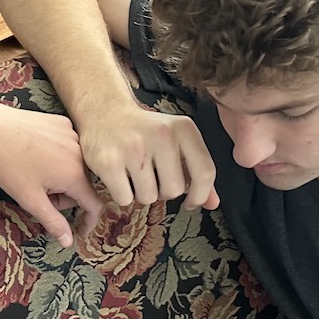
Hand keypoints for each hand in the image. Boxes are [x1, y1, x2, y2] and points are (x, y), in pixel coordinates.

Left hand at [0, 104, 103, 246]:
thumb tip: (68, 242)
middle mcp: (81, 153)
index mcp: (75, 175)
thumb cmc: (9, 166)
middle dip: (65, 195)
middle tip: (40, 194)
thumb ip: (53, 222)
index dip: (88, 220)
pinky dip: (57, 155)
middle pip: (82, 185)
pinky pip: (68, 146)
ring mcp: (73, 135)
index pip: (94, 204)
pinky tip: (37, 152)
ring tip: (36, 172)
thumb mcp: (31, 200)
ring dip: (61, 175)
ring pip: (75, 165)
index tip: (80, 229)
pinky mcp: (63, 123)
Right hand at [79, 101, 218, 211]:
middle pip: (174, 190)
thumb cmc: (146, 133)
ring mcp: (133, 148)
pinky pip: (125, 199)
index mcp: (183, 128)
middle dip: (163, 193)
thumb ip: (197, 172)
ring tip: (134, 175)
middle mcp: (161, 135)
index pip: (205, 172)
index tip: (190, 202)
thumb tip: (212, 204)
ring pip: (148, 198)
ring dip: (141, 194)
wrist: (106, 113)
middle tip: (152, 178)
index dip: (200, 195)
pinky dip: (122, 195)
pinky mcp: (109, 162)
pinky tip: (119, 177)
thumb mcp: (177, 142)